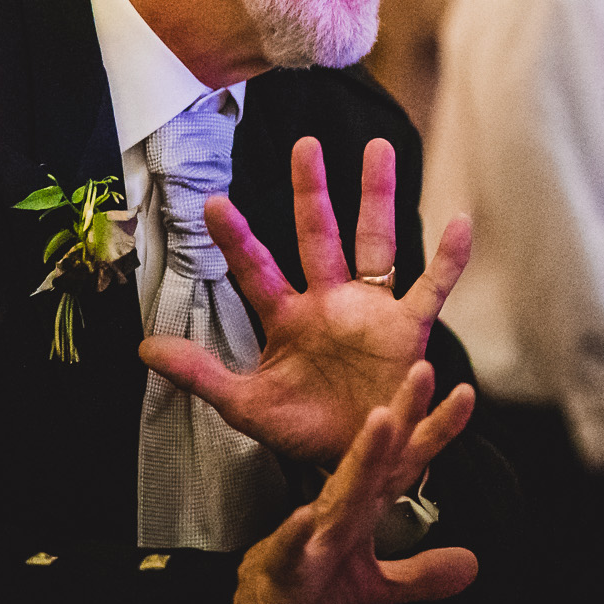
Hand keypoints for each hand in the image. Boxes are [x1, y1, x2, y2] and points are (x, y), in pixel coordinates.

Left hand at [141, 136, 472, 466]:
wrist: (361, 460)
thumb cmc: (305, 429)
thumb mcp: (247, 406)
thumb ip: (200, 374)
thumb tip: (143, 348)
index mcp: (287, 318)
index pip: (256, 270)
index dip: (236, 239)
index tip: (212, 203)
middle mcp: (330, 302)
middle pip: (318, 236)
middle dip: (310, 191)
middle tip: (306, 144)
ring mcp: (372, 311)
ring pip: (376, 242)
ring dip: (378, 198)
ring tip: (378, 150)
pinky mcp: (409, 331)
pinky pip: (431, 288)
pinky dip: (448, 259)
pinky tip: (460, 223)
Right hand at [232, 361, 478, 603]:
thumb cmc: (312, 591)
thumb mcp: (375, 587)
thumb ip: (422, 574)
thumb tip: (473, 564)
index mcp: (365, 508)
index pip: (405, 462)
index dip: (436, 430)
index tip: (467, 392)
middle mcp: (342, 509)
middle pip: (377, 458)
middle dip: (401, 416)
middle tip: (423, 370)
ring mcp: (313, 535)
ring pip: (341, 491)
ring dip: (362, 457)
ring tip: (381, 420)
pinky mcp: (284, 565)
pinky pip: (290, 547)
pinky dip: (296, 532)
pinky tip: (304, 517)